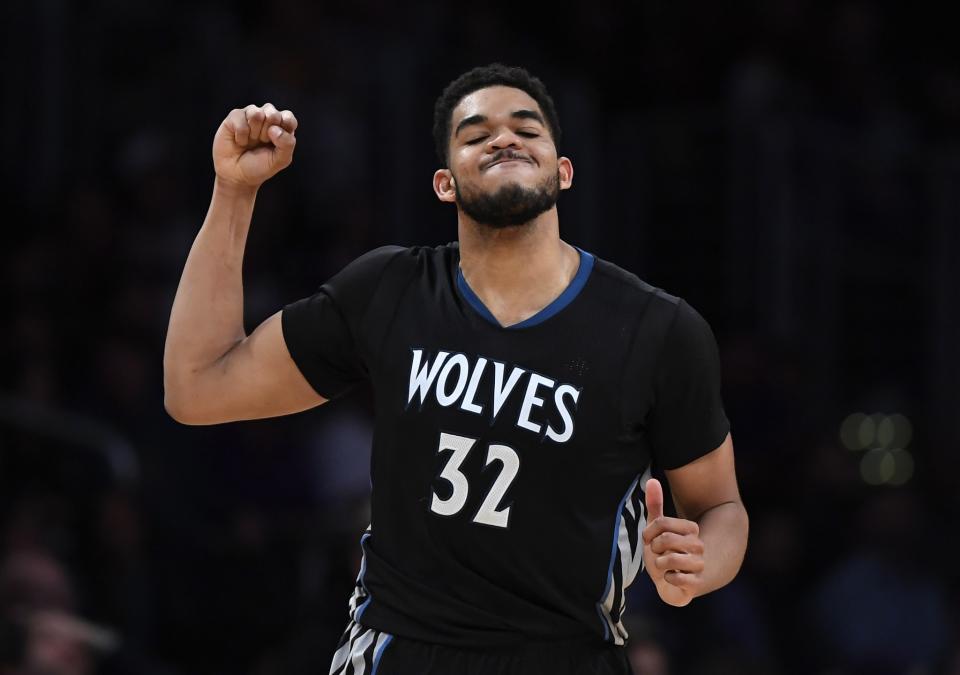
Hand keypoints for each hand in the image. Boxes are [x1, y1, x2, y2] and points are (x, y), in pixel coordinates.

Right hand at [212, 103, 297, 188]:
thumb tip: (274, 128)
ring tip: (250, 142)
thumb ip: (287, 144)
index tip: (277, 143)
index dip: (283, 129)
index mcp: (281, 126)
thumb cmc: (260, 166)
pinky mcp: (235, 116)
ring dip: (253, 133)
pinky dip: (241, 135)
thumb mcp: (280, 160)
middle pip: (273, 114)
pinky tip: (239, 141)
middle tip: (261, 143)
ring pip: (256, 113)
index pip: (288, 117)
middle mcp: (267, 117)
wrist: (236, 175)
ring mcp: (250, 114)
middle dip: (267, 134)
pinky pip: (240, 119)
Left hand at [642, 478, 704, 606]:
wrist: (670, 584)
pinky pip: (675, 577)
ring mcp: (699, 564)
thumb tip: (652, 480)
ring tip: (663, 566)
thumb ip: (655, 506)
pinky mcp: (696, 583)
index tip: (650, 540)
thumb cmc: (663, 554)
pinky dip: (666, 579)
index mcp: (691, 529)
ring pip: (670, 558)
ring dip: (659, 564)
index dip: (649, 532)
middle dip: (655, 548)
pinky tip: (669, 578)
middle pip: (666, 539)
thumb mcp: (656, 530)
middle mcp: (698, 545)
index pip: (662, 522)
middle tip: (658, 554)